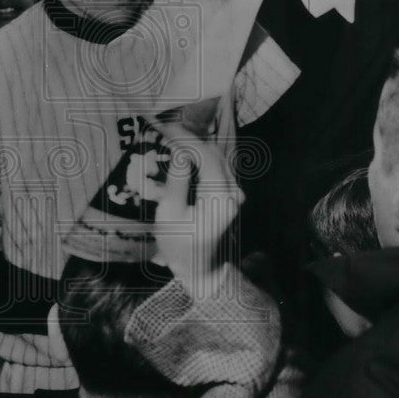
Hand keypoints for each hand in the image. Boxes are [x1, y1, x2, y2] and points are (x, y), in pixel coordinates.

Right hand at [153, 121, 243, 296]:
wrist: (201, 270)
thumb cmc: (180, 246)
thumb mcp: (170, 214)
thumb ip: (177, 180)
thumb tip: (179, 151)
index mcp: (220, 198)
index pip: (205, 156)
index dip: (184, 138)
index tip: (163, 127)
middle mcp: (234, 192)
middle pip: (213, 153)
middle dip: (188, 138)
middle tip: (162, 127)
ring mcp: (236, 193)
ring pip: (217, 157)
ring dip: (194, 144)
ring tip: (170, 134)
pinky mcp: (231, 194)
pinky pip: (217, 167)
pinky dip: (200, 155)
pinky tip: (183, 150)